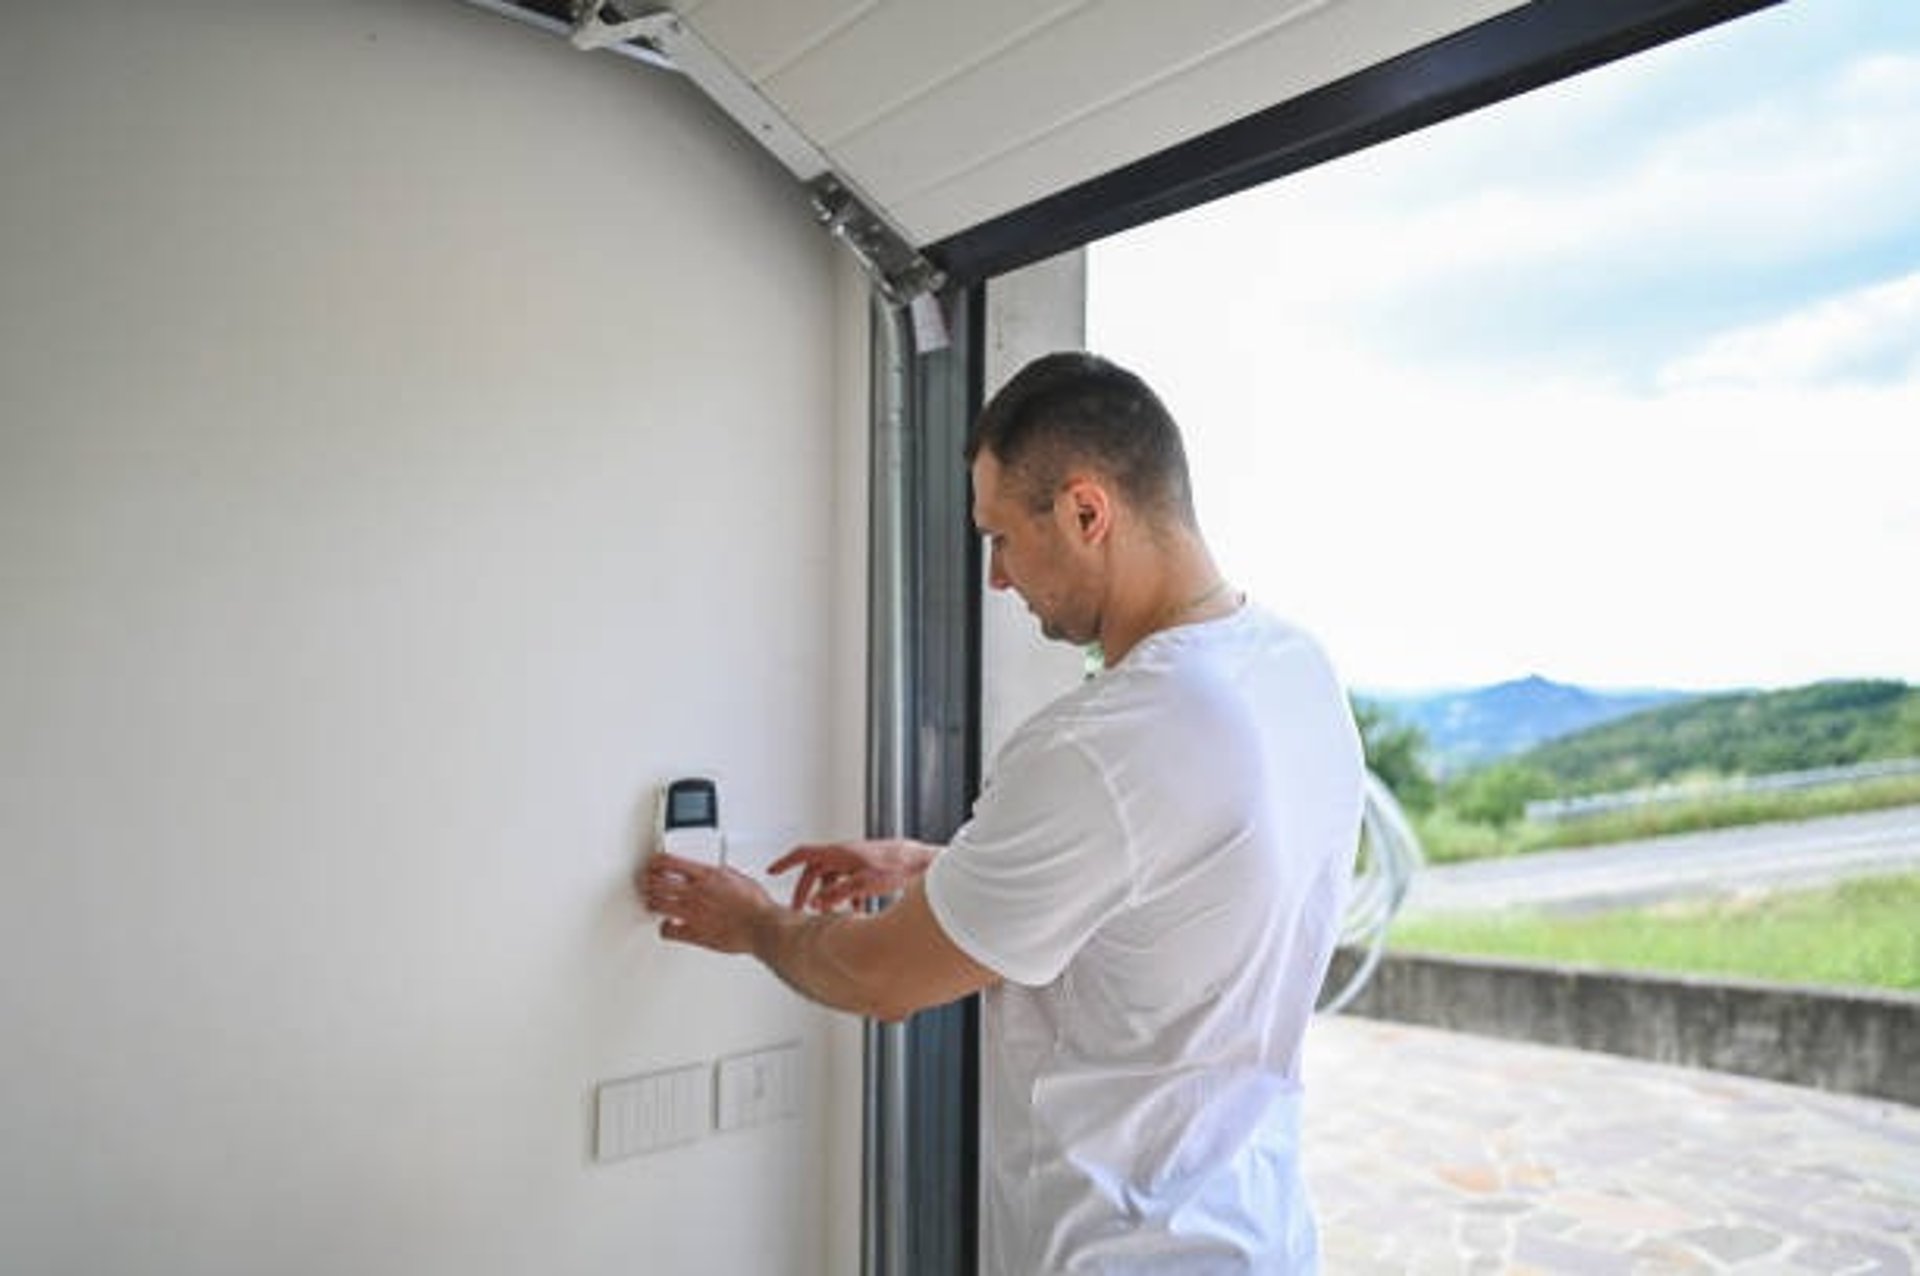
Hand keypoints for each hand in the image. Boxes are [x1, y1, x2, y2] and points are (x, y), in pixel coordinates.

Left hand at [640, 852, 776, 952]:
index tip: (653, 863)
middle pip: (657, 883)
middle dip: (648, 881)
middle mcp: (695, 893)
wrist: (761, 928)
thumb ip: (723, 873)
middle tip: (647, 882)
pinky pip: (667, 931)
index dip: (656, 862)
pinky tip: (668, 925)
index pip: (669, 863)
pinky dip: (664, 928)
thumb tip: (717, 870)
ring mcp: (692, 914)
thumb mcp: (740, 878)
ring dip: (652, 902)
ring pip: (657, 905)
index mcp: (707, 875)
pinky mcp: (693, 933)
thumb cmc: (756, 906)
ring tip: (653, 901)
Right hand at [768, 839, 935, 912]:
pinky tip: (855, 913)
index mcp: (840, 853)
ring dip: (828, 897)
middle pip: (816, 871)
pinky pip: (848, 882)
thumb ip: (837, 894)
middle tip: (800, 911)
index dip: (786, 862)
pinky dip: (846, 897)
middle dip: (806, 891)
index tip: (772, 871)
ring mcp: (856, 861)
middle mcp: (845, 854)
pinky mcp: (868, 869)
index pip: (804, 854)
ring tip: (829, 917)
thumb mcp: (863, 884)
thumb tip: (815, 904)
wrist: (922, 863)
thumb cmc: (897, 867)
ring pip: (832, 879)